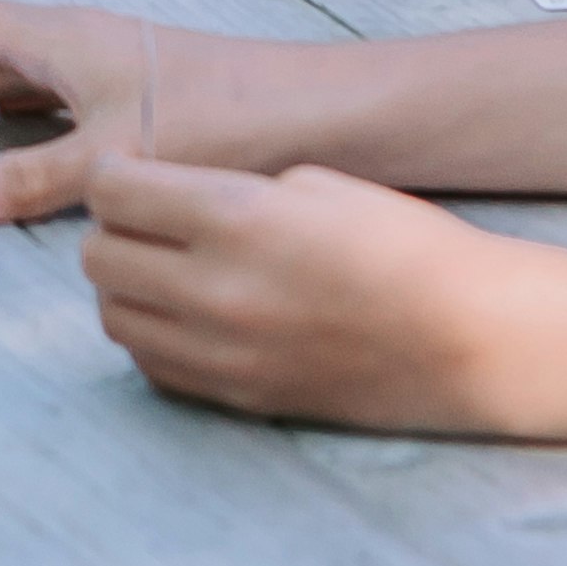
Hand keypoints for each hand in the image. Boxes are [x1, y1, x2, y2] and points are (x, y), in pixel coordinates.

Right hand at [0, 0, 280, 222]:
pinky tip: (20, 129)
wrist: (309, 110)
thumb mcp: (113, 159)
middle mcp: (84, 40)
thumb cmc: (216, 119)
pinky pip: (55, 85)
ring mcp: (114, 62)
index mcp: (65, 40)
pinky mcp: (142, 90)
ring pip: (24, 63)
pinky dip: (18, 103)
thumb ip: (33, 179)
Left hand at [81, 150, 566, 436]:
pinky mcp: (237, 396)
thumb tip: (176, 202)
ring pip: (114, 316)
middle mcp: (214, 289)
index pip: (113, 191)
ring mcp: (222, 352)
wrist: (468, 335)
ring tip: (165, 267)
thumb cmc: (407, 244)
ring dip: (125, 284)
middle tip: (148, 218)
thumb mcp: (319, 182)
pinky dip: (153, 335)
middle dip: (113, 227)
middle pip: (98, 256)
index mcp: (236, 218)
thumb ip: (232, 189)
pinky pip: (151, 365)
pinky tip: (189, 314)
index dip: (114, 173)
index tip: (129, 170)